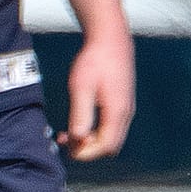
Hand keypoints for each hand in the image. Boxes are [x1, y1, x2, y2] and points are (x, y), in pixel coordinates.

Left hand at [59, 28, 134, 160]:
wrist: (110, 39)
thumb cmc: (95, 60)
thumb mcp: (81, 87)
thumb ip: (80, 114)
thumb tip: (77, 138)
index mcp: (117, 111)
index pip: (106, 146)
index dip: (86, 153)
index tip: (67, 148)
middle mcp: (126, 113)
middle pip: (110, 145)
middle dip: (88, 149)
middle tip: (64, 142)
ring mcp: (125, 108)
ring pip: (110, 136)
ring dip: (90, 140)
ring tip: (66, 134)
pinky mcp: (121, 102)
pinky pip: (110, 126)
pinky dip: (94, 130)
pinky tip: (78, 122)